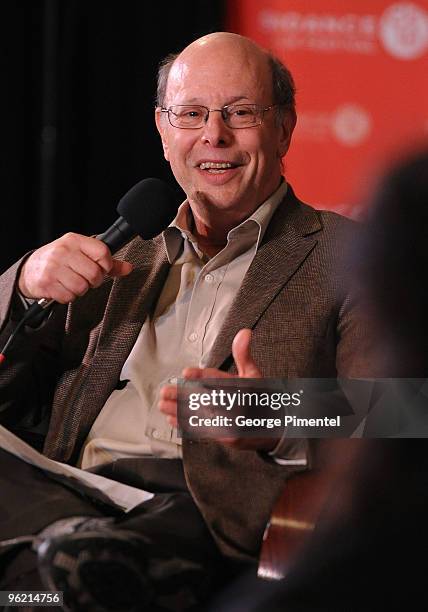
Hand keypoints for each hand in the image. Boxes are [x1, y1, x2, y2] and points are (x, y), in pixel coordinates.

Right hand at [18, 232, 132, 302]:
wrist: (30, 269)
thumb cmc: (60, 261)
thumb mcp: (81, 254)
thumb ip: (106, 261)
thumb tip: (128, 268)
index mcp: (74, 240)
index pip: (102, 252)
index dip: (106, 265)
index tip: (101, 268)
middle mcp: (63, 251)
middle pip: (94, 273)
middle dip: (94, 281)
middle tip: (86, 279)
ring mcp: (53, 267)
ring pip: (82, 287)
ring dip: (80, 290)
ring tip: (72, 283)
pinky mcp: (46, 283)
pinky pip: (69, 297)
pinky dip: (69, 296)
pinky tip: (62, 288)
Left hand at [159, 329, 276, 451]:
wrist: (273, 428)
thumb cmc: (259, 398)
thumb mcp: (253, 374)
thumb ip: (244, 354)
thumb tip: (244, 333)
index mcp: (244, 389)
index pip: (221, 380)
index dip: (202, 376)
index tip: (186, 373)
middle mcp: (239, 407)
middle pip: (207, 399)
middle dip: (184, 396)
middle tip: (166, 391)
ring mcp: (233, 424)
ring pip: (203, 415)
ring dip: (180, 411)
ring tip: (163, 405)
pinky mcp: (227, 438)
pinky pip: (204, 430)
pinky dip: (187, 424)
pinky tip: (174, 419)